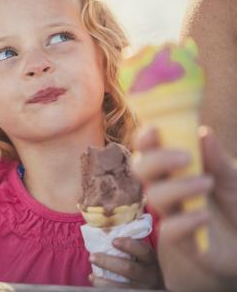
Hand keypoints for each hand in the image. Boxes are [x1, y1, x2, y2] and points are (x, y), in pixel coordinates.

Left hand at [89, 237, 162, 288]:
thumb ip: (133, 244)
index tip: (113, 241)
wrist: (155, 283)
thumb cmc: (145, 264)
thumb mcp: (144, 255)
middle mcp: (150, 275)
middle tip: (92, 256)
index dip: (129, 245)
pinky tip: (94, 280)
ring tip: (91, 274)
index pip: (144, 251)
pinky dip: (104, 287)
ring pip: (122, 286)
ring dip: (103, 281)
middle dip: (108, 262)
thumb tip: (108, 229)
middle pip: (129, 269)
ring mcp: (143, 287)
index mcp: (151, 260)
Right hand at [132, 126, 236, 290]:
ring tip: (208, 183)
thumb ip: (217, 161)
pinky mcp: (179, 239)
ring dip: (178, 187)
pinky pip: (169, 230)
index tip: (155, 130)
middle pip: (141, 169)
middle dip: (157, 160)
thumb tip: (203, 134)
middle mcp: (166, 187)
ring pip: (155, 197)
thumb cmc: (234, 204)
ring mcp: (170, 213)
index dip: (145, 139)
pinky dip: (184, 221)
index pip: (148, 149)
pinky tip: (204, 216)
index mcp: (173, 168)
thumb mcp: (232, 179)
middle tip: (186, 158)